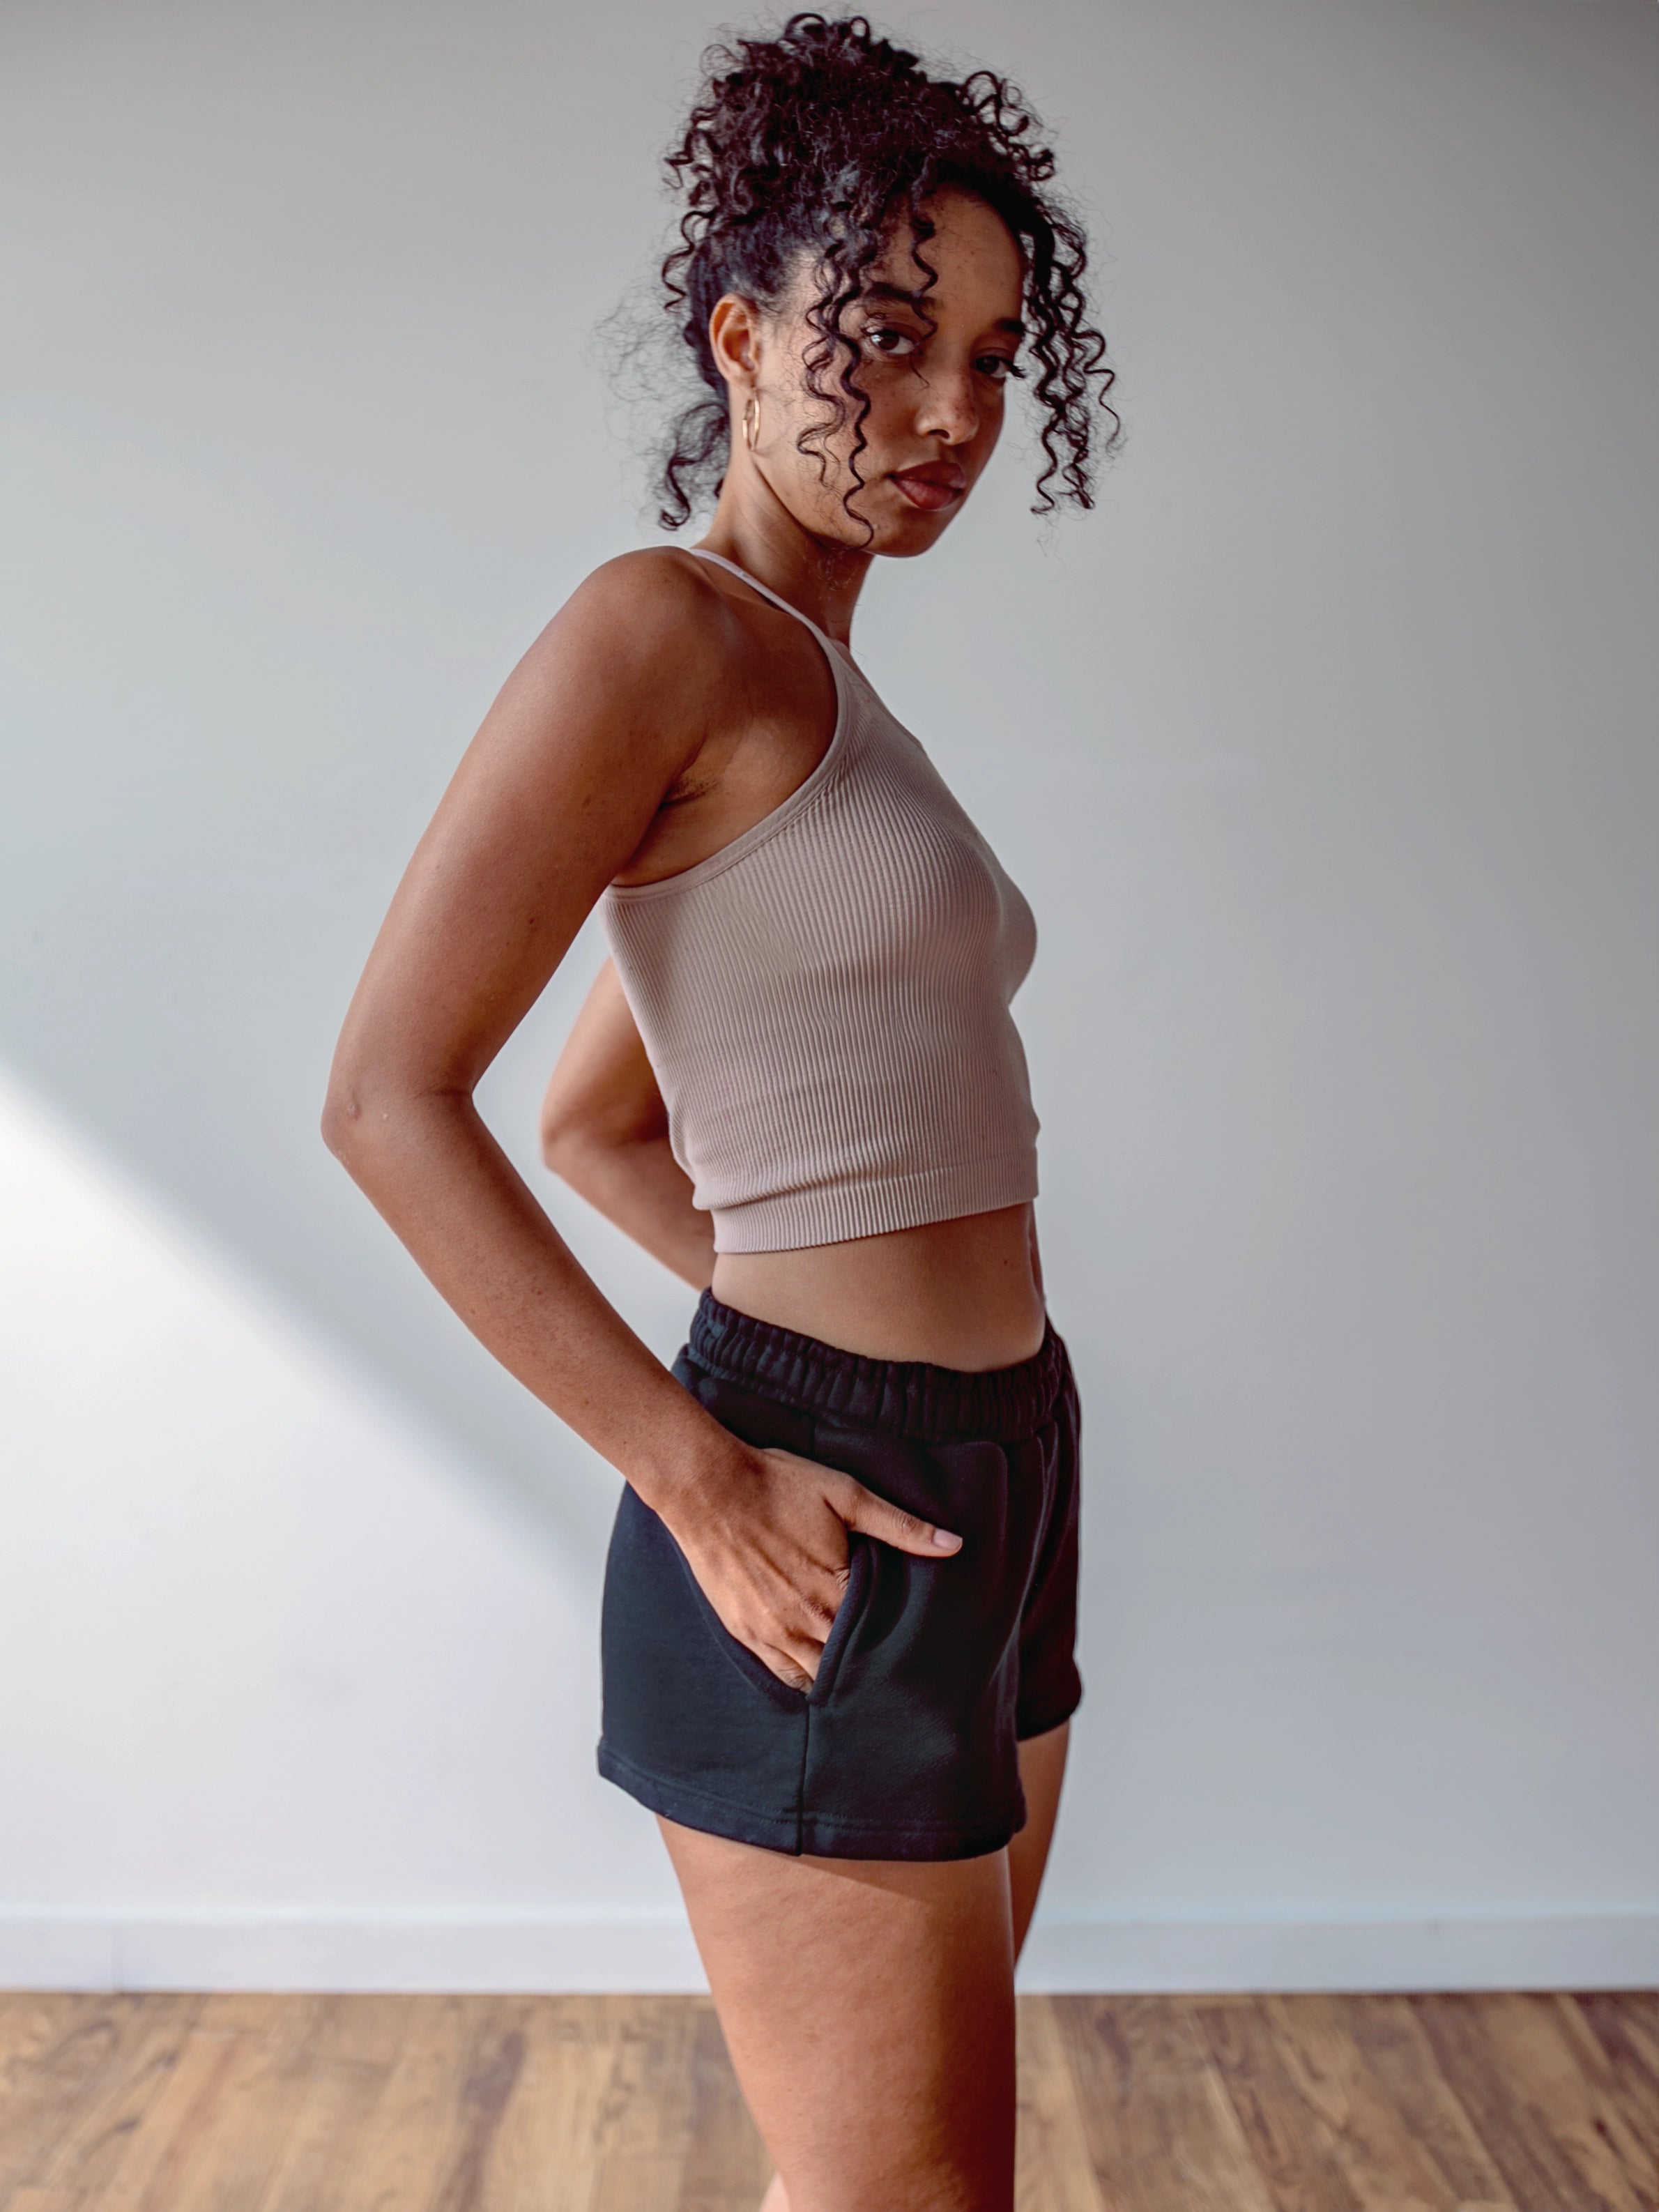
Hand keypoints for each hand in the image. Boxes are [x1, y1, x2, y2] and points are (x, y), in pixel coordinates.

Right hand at [667, 1444, 961, 1689]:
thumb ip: (900, 1526)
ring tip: (862, 1675)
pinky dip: (805, 1677)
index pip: (881, 1636)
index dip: (900, 1642)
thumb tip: (954, 1544)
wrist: (708, 1488)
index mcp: (835, 1590)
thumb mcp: (846, 1495)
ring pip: (818, 1676)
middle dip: (872, 1665)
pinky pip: (783, 1674)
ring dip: (840, 1676)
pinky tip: (820, 1672)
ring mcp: (771, 1632)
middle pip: (851, 1664)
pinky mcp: (745, 1633)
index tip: (920, 1650)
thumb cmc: (778, 1486)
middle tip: (897, 1670)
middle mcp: (804, 1621)